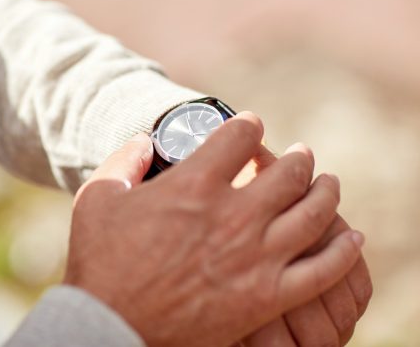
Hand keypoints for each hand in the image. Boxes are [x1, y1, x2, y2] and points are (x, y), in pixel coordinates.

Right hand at [64, 112, 364, 346]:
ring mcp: (255, 257)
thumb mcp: (98, 195)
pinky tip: (351, 237)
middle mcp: (233, 215)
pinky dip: (341, 250)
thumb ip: (125, 158)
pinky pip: (322, 270)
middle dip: (297, 156)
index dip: (248, 125)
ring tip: (329, 183)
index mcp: (195, 184)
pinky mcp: (265, 296)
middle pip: (289, 171)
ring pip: (313, 213)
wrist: (109, 323)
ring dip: (326, 191)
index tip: (250, 127)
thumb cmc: (100, 259)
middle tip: (301, 153)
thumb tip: (145, 139)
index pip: (241, 136)